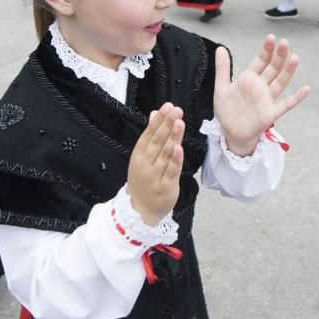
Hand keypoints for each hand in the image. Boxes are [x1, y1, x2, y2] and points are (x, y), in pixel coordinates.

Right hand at [127, 103, 184, 225]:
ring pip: (165, 154)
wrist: (140, 211)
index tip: (167, 107)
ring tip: (179, 122)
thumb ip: (150, 136)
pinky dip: (175, 160)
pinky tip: (179, 148)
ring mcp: (155, 176)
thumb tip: (154, 113)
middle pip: (157, 142)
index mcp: (139, 156)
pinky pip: (171, 172)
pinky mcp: (166, 187)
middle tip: (176, 110)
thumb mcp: (142, 158)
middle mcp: (145, 164)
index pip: (148, 134)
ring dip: (172, 137)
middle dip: (167, 125)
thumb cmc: (143, 181)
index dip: (158, 120)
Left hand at [213, 36, 310, 155]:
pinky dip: (296, 98)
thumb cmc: (227, 110)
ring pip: (280, 82)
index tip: (271, 38)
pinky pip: (286, 105)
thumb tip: (220, 48)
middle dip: (278, 56)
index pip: (261, 61)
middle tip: (284, 43)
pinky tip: (306, 89)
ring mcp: (267, 99)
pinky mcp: (270, 113)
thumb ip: (222, 68)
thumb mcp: (221, 87)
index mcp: (250, 78)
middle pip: (273, 68)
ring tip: (295, 58)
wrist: (230, 132)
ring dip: (288, 71)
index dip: (266, 50)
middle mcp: (261, 86)